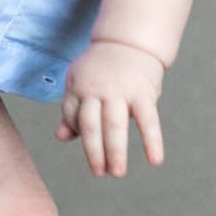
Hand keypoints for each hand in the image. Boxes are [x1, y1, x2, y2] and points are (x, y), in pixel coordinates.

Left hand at [57, 40, 164, 175]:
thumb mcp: (80, 83)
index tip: (88, 146)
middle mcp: (98, 90)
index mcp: (79, 87)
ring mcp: (121, 91)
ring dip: (115, 151)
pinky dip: (152, 141)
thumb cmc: (101, 68)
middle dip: (94, 152)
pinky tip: (155, 160)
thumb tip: (60, 136)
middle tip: (99, 173)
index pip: (72, 115)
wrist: (129, 42)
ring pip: (115, 125)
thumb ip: (73, 110)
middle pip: (91, 125)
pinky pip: (148, 121)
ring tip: (117, 173)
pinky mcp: (143, 93)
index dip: (76, 130)